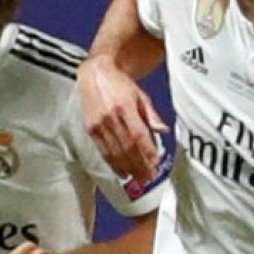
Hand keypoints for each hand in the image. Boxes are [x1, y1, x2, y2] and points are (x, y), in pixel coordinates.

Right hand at [77, 56, 165, 182]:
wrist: (94, 74)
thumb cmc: (119, 84)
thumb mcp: (140, 95)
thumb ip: (151, 114)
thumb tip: (163, 130)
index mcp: (125, 107)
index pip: (138, 135)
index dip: (147, 152)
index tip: (156, 164)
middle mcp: (110, 118)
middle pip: (127, 147)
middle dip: (139, 165)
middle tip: (149, 178)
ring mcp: (98, 125)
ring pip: (115, 152)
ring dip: (128, 168)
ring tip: (139, 178)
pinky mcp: (90, 129)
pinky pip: (103, 150)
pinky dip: (113, 164)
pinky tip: (122, 172)